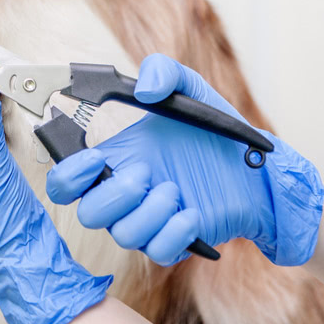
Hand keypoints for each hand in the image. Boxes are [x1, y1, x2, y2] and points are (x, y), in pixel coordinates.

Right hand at [46, 54, 323, 266]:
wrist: (257, 169)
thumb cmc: (215, 132)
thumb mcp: (191, 88)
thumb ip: (163, 72)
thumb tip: (143, 90)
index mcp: (116, 158)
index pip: (66, 181)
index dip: (67, 176)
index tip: (96, 159)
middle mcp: (125, 193)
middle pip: (87, 214)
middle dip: (112, 196)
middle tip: (144, 174)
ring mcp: (149, 219)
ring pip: (123, 235)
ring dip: (148, 213)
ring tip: (175, 190)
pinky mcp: (175, 240)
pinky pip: (157, 251)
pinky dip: (172, 234)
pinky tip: (192, 213)